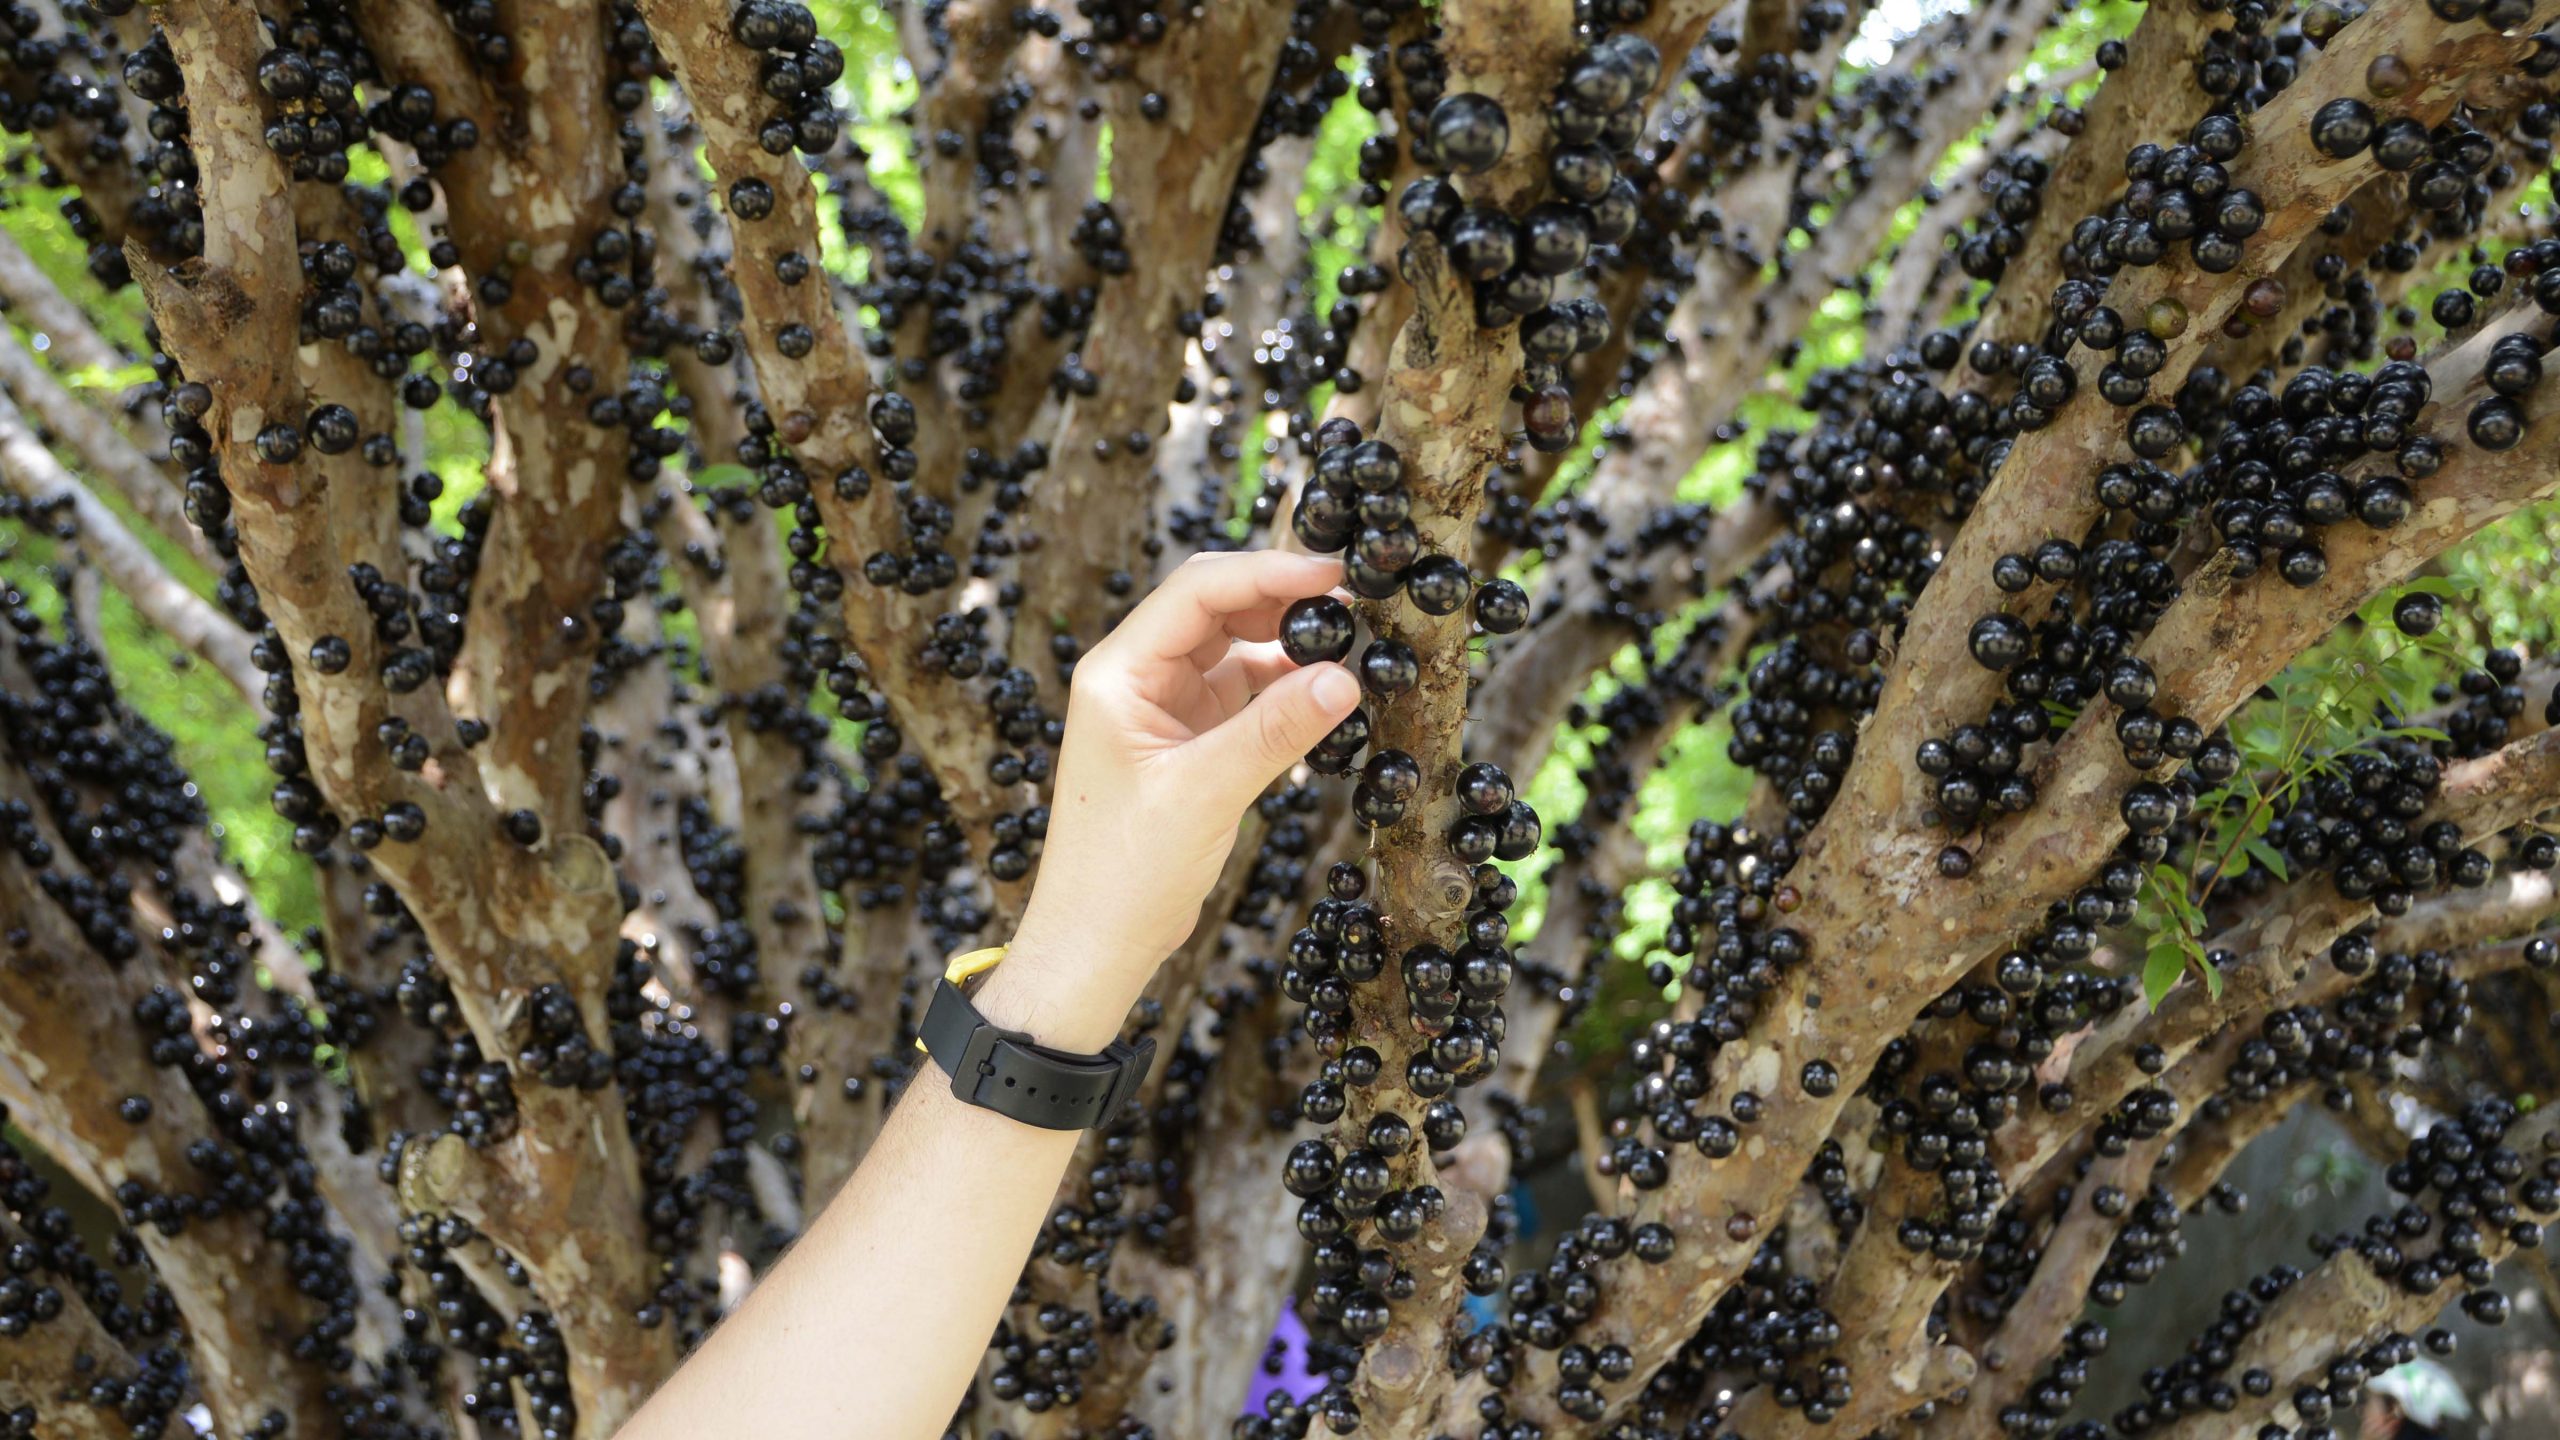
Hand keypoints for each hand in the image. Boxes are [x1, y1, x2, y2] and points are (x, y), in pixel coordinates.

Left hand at [998, 551, 1360, 1040]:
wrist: (1098, 941)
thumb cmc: (1124, 870)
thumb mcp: (1204, 793)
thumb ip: (1274, 731)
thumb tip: (1345, 678)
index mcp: (1118, 673)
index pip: (1197, 592)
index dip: (1267, 571)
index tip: (1332, 572)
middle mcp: (1136, 678)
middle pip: (1216, 608)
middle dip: (1283, 598)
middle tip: (1355, 599)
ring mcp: (1162, 708)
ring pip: (1234, 648)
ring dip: (1288, 643)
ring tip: (1351, 642)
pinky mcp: (1187, 740)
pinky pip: (1242, 693)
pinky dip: (1283, 689)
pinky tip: (1326, 693)